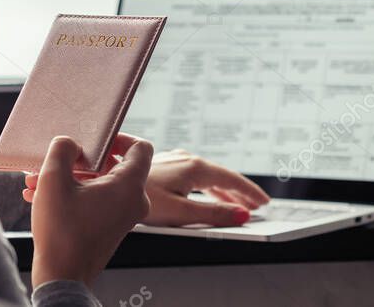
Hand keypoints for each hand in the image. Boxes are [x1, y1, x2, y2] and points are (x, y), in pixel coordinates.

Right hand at [25, 133, 152, 287]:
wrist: (62, 276)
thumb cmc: (62, 233)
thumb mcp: (54, 179)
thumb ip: (62, 149)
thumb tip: (69, 143)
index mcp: (129, 186)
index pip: (140, 147)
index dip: (118, 137)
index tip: (95, 140)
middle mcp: (133, 200)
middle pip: (114, 164)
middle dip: (79, 161)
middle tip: (56, 161)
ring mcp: (124, 215)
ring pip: (100, 183)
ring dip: (70, 177)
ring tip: (39, 180)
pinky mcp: (111, 225)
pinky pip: (97, 199)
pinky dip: (74, 193)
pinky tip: (43, 195)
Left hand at [141, 149, 269, 226]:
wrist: (108, 186)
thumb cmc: (139, 198)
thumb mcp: (181, 212)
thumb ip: (212, 214)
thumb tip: (241, 215)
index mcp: (193, 167)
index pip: (231, 179)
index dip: (250, 192)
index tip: (264, 202)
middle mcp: (185, 159)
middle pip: (221, 176)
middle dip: (239, 192)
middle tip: (256, 206)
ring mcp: (174, 160)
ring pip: (207, 175)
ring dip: (224, 190)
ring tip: (237, 204)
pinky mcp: (165, 165)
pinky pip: (194, 175)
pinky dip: (208, 187)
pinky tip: (209, 194)